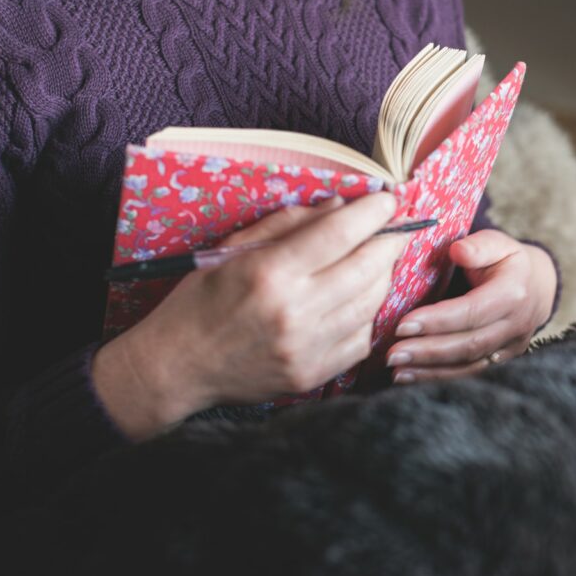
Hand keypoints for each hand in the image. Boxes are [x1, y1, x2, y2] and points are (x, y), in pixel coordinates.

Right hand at [93, 192, 410, 440]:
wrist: (177, 366)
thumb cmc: (200, 301)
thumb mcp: (232, 250)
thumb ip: (288, 225)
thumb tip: (339, 206)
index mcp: (270, 273)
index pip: (339, 233)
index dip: (372, 213)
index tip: (388, 201)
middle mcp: (294, 312)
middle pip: (366, 268)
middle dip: (390, 241)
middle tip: (398, 227)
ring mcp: (307, 348)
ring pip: (371, 304)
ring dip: (383, 276)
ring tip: (379, 259)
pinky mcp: (313, 375)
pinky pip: (361, 339)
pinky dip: (367, 315)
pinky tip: (357, 300)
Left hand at [384, 229, 556, 383]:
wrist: (537, 287)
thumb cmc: (506, 261)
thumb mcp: (497, 243)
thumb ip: (478, 246)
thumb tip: (457, 251)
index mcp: (513, 293)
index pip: (471, 311)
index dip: (437, 321)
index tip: (402, 325)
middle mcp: (515, 326)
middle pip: (468, 344)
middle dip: (427, 351)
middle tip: (392, 354)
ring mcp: (511, 348)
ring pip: (468, 365)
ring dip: (430, 370)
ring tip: (396, 370)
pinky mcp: (502, 362)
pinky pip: (469, 374)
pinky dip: (438, 378)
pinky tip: (411, 377)